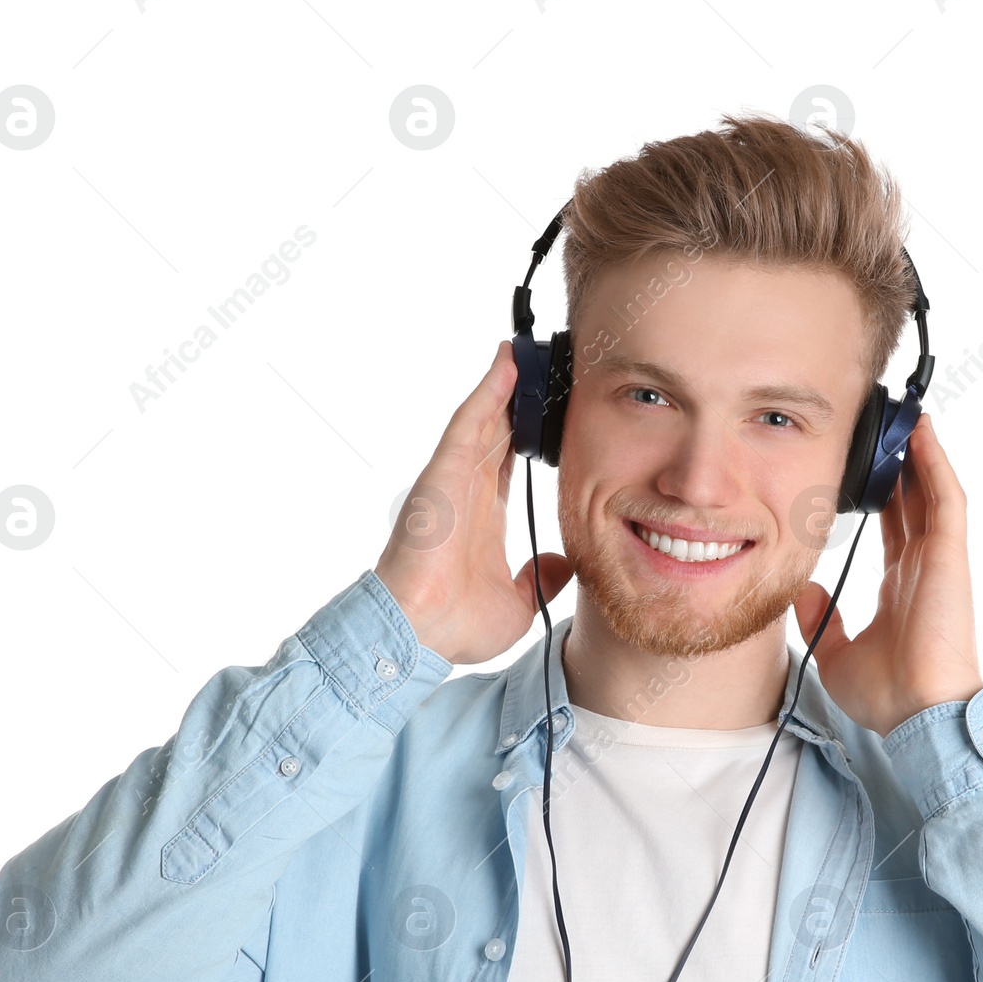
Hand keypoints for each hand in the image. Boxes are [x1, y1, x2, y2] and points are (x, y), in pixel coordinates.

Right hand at [374, 340, 573, 665]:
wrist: (419, 634)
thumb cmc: (453, 625)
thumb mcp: (519, 604)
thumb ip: (541, 579)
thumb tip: (564, 563)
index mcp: (483, 517)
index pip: (509, 463)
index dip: (529, 435)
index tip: (552, 413)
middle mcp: (467, 492)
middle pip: (498, 431)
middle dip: (520, 399)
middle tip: (546, 365)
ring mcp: (453, 480)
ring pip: (484, 417)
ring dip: (506, 383)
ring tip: (529, 347)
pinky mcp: (443, 473)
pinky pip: (468, 421)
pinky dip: (487, 391)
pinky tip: (506, 363)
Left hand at [791, 415, 982, 738]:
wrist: (915, 713)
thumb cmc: (886, 695)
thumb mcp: (834, 654)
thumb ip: (820, 620)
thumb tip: (802, 590)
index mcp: (900, 586)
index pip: (891, 527)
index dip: (881, 495)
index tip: (863, 468)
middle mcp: (922, 566)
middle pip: (911, 500)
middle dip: (899, 462)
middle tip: (881, 425)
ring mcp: (939, 558)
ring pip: (930, 489)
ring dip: (919, 452)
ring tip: (903, 413)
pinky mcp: (949, 555)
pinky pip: (945, 497)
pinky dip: (934, 462)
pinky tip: (921, 431)